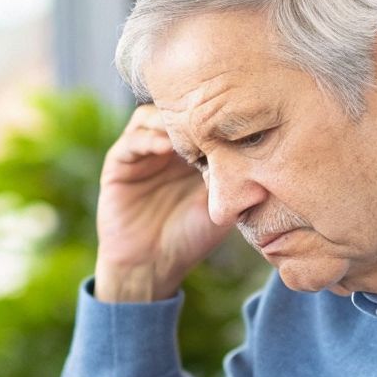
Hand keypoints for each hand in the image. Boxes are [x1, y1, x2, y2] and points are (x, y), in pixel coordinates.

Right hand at [95, 104, 229, 301]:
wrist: (152, 266)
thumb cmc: (190, 239)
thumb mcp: (221, 204)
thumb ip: (231, 176)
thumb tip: (259, 149)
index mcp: (189, 153)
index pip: (198, 119)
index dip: (213, 114)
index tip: (233, 113)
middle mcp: (163, 148)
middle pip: (172, 111)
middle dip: (190, 109)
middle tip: (209, 110)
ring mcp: (139, 154)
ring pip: (149, 118)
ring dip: (167, 120)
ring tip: (187, 129)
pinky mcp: (118, 165)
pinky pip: (130, 142)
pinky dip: (147, 139)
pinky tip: (166, 147)